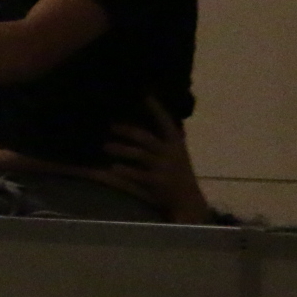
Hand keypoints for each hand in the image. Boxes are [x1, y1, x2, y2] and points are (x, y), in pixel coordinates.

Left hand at [99, 98, 213, 224]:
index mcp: (175, 144)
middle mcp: (170, 153)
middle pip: (146, 138)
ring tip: (106, 147)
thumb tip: (152, 121)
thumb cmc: (179, 175)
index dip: (156, 108)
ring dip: (122, 149)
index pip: (166, 122)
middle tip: (111, 126)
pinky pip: (137, 175)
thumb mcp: (178, 154)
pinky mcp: (156, 183)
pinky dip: (125, 171)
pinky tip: (113, 168)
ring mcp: (163, 168)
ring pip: (140, 154)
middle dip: (128, 131)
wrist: (190, 201)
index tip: (145, 94)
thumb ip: (165, 141)